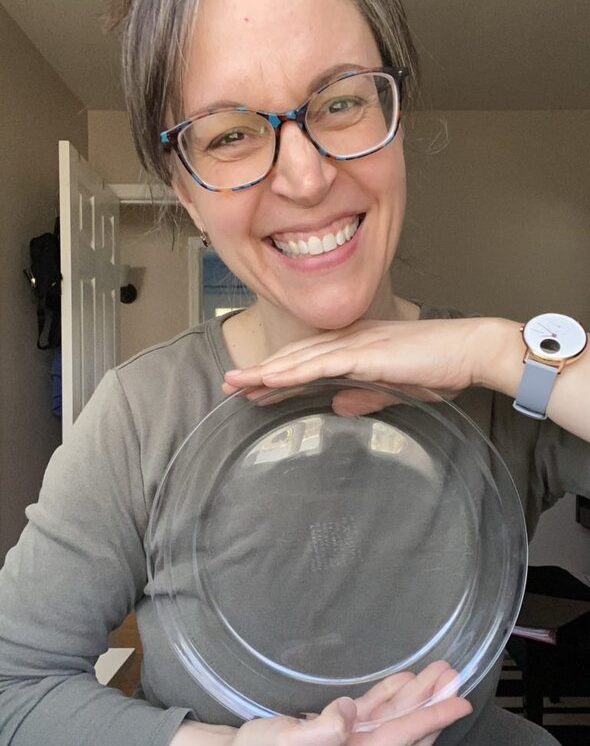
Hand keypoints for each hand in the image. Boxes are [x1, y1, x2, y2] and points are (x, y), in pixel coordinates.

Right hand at [163, 661, 471, 745]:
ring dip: (417, 697)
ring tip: (437, 672)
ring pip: (395, 722)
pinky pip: (374, 717)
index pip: (404, 737)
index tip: (461, 701)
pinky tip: (401, 683)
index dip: (434, 717)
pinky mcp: (337, 737)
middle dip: (433, 704)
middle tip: (453, 675)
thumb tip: (351, 710)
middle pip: (408, 731)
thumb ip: (324, 730)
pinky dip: (391, 698)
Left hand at [222, 317, 520, 414]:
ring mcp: (357, 344)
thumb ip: (366, 395)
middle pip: (296, 356)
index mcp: (358, 346)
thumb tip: (339, 405)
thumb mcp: (396, 388)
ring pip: (300, 358)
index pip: (309, 361)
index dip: (280, 373)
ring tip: (236, 383)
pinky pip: (319, 363)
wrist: (472, 350)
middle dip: (262, 371)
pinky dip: (291, 372)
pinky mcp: (366, 353)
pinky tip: (269, 380)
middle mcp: (351, 340)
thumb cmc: (442, 367)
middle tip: (230, 384)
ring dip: (266, 371)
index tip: (255, 388)